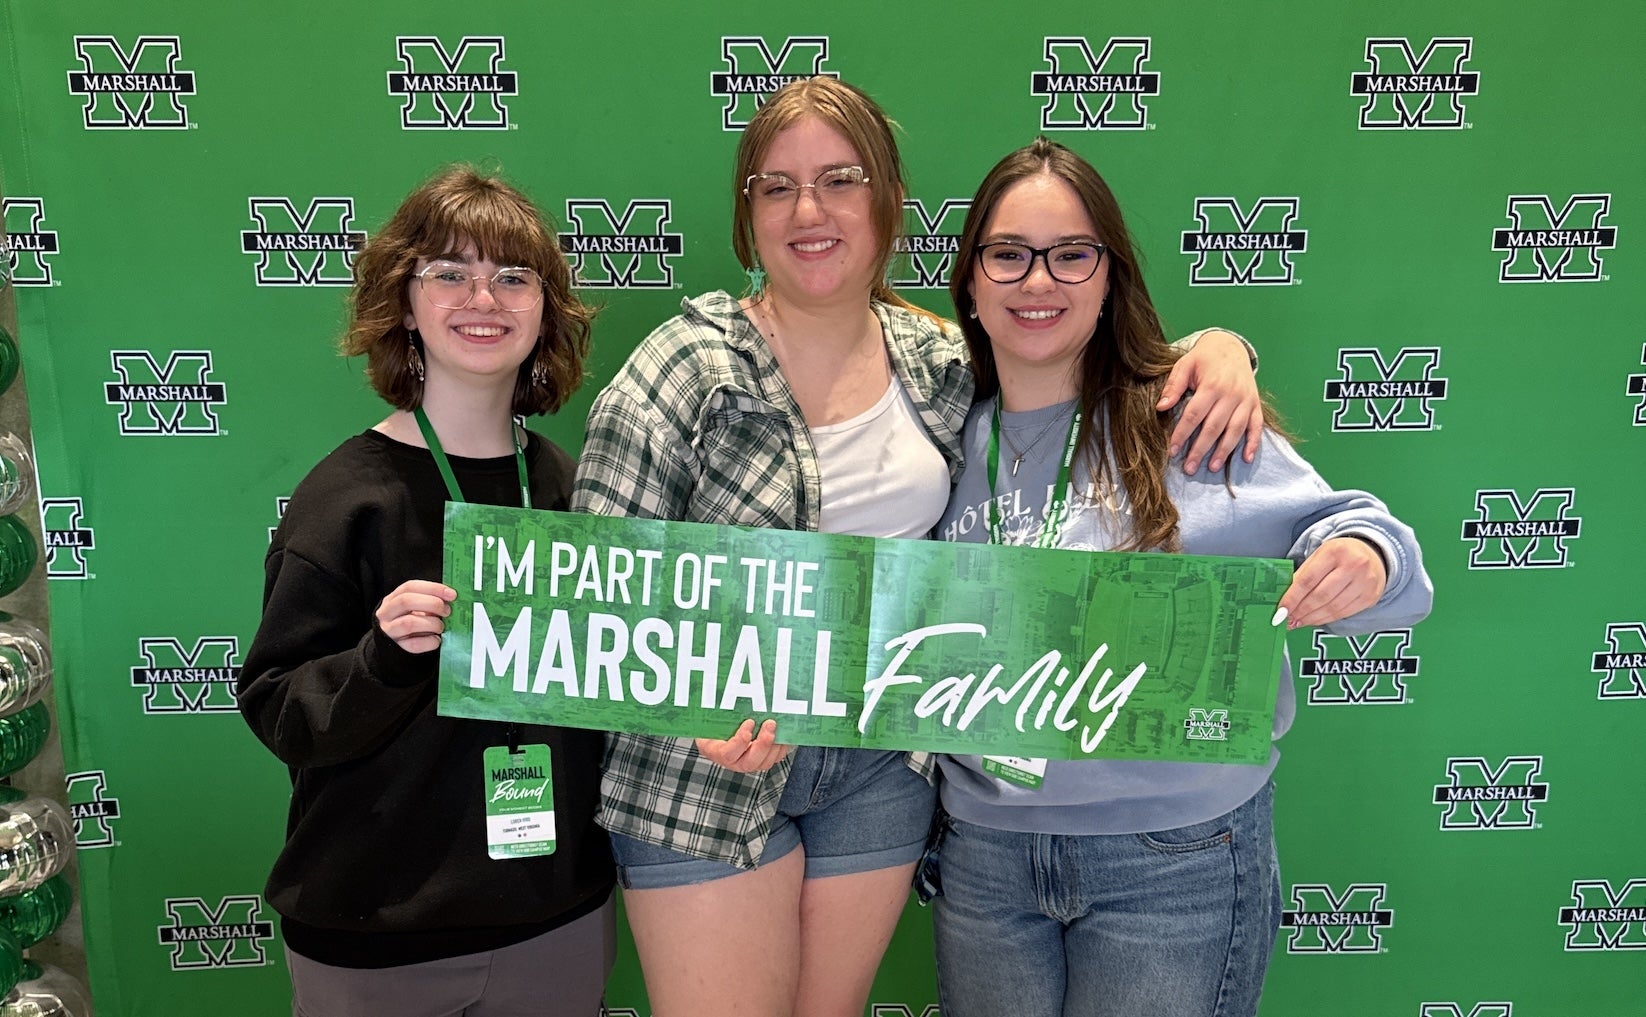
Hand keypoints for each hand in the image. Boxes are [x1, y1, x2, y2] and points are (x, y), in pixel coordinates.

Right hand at [374, 579, 456, 653]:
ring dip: (432, 623)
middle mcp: (386, 614)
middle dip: (432, 603)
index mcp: (392, 599)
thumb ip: (427, 602)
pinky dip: (430, 641)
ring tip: (440, 627)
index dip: (433, 588)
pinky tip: (436, 640)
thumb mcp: (413, 609)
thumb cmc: (408, 623)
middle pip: (406, 601)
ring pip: (409, 623)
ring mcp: (389, 631)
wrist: (392, 648)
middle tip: (447, 611)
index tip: (451, 594)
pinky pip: (415, 644)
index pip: (410, 587)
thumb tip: (449, 599)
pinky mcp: (396, 648)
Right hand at [695, 719, 790, 772]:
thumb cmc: (712, 723)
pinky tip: (785, 733)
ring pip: (764, 763)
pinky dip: (781, 747)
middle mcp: (732, 761)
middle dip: (763, 744)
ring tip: (778, 726)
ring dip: (774, 746)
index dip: (740, 741)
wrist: (716, 731)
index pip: (728, 754)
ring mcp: (747, 762)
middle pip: (749, 763)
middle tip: (770, 723)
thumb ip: (716, 710)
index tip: (749, 722)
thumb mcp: (709, 716)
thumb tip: (722, 688)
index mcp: (716, 751)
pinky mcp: (760, 760)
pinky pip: (773, 759)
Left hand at [1157, 329, 1263, 473]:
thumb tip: (1161, 407)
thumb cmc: (1204, 358)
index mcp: (1212, 385)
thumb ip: (1174, 386)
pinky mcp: (1255, 404)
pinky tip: (1246, 459)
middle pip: (1214, 427)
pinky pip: (1257, 426)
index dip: (1182, 434)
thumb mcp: (1185, 364)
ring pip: (1235, 430)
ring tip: (1211, 467)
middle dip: (1200, 449)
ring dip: (1224, 451)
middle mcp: (1231, 395)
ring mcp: (1245, 401)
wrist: (1231, 347)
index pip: (1194, 415)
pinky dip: (1253, 443)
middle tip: (1189, 468)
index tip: (1172, 451)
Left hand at [1275, 538, 1386, 629]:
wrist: (1372, 553)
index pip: (1308, 580)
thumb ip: (1303, 574)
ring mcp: (1364, 583)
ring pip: (1333, 608)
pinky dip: (1327, 618)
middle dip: (1301, 611)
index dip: (1292, 598)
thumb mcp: (1319, 555)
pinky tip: (1315, 619)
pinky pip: (1344, 613)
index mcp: (1335, 552)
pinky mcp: (1370, 597)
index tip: (1281, 611)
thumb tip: (1286, 598)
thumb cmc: (1341, 554)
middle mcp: (1353, 566)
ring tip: (1299, 622)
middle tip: (1288, 619)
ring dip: (1312, 618)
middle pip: (1320, 596)